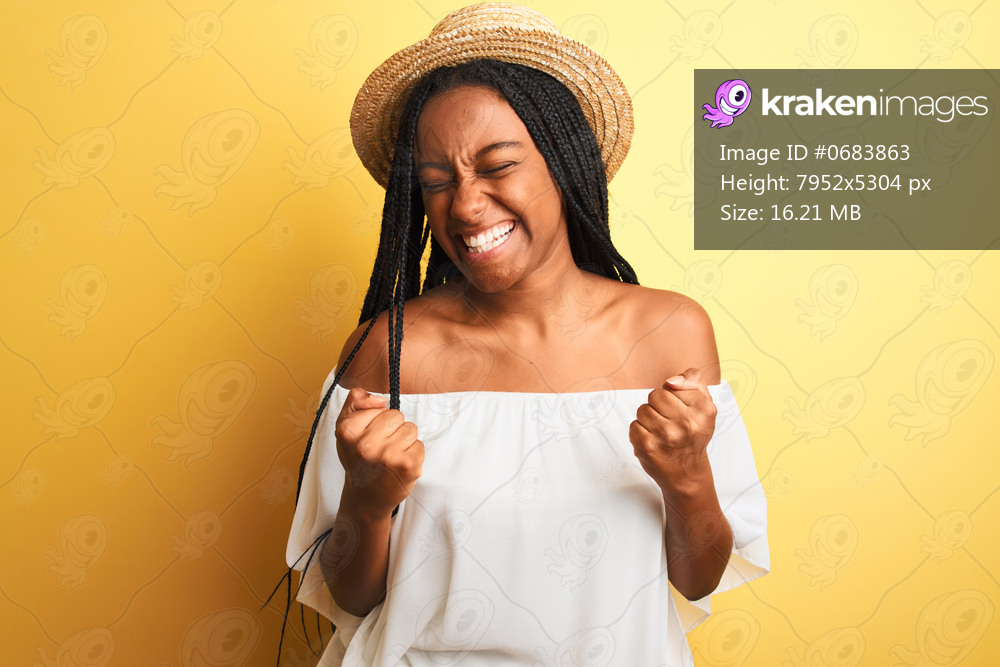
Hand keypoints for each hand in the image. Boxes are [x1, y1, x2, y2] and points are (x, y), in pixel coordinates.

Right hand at [335, 387, 424, 516]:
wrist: (366, 498)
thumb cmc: (358, 459)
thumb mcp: (345, 427)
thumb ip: (356, 400)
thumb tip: (379, 400)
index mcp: (348, 431)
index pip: (381, 408)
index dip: (378, 420)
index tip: (369, 437)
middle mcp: (366, 444)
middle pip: (397, 416)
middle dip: (392, 429)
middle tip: (381, 447)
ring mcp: (388, 456)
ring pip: (410, 429)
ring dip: (403, 441)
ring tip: (390, 457)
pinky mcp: (408, 466)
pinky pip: (419, 445)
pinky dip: (412, 454)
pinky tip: (399, 466)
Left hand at [629, 366, 717, 493]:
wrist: (687, 474)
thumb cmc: (693, 437)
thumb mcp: (705, 408)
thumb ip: (694, 383)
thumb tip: (672, 380)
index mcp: (703, 411)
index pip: (674, 384)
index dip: (673, 393)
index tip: (679, 407)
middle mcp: (686, 423)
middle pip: (656, 394)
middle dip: (658, 405)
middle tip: (669, 420)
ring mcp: (666, 435)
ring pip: (643, 409)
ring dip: (648, 419)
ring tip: (661, 431)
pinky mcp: (648, 446)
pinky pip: (634, 424)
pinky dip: (640, 432)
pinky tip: (653, 440)